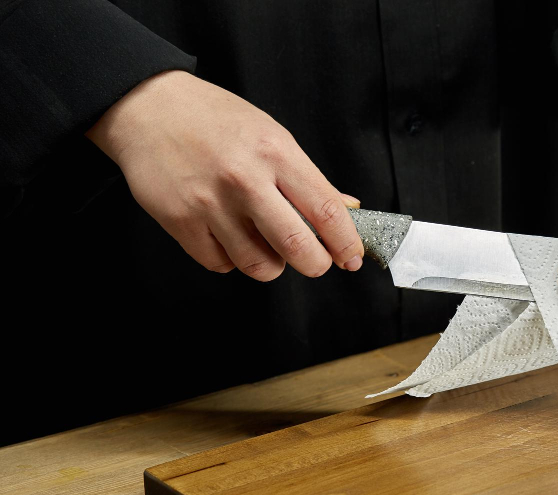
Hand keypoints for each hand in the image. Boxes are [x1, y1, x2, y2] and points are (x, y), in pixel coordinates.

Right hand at [86, 70, 362, 280]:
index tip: (351, 257)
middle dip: (315, 264)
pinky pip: (221, 264)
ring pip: (259, 265)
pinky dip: (230, 259)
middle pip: (297, 246)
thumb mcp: (270, 134)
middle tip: (314, 261)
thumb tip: (348, 208)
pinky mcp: (181, 222)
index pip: (326, 210)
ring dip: (271, 264)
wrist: (146, 107)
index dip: (345, 242)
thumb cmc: (214, 120)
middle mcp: (245, 178)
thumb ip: (307, 177)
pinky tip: (228, 236)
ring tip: (264, 243)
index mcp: (275, 152)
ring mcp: (210, 203)